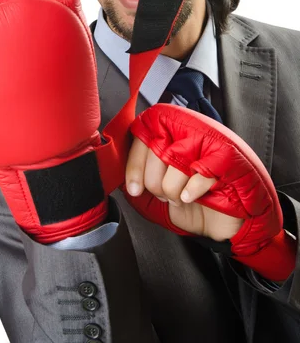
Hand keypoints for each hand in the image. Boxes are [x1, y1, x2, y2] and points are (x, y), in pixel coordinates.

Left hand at [126, 135, 242, 240]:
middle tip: (166, 193)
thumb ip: (139, 176)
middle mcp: (193, 128)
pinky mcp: (229, 159)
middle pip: (157, 148)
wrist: (234, 222)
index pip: (144, 131)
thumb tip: (114, 172)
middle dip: (156, 182)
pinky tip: (194, 197)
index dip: (135, 162)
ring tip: (182, 196)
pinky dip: (191, 192)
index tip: (134, 187)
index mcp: (175, 128)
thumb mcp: (159, 191)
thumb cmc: (198, 202)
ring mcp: (212, 141)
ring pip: (176, 161)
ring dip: (174, 190)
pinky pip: (199, 173)